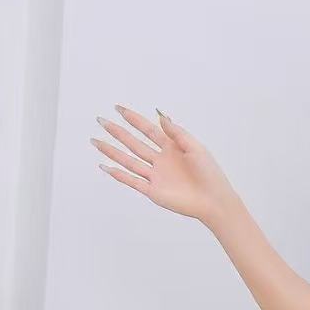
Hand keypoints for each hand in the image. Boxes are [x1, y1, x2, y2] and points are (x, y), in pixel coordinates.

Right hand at [91, 105, 236, 224]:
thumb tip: (161, 116)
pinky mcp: (153, 191)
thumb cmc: (210, 174)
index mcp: (172, 147)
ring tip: (96, 141)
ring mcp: (155, 176)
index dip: (134, 119)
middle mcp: (161, 160)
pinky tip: (105, 166)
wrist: (213, 201)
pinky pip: (132, 181)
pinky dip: (118, 174)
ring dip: (112, 151)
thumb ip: (177, 133)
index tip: (119, 108)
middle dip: (117, 132)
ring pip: (129, 161)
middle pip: (134, 143)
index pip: (148, 130)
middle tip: (101, 121)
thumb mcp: (196, 147)